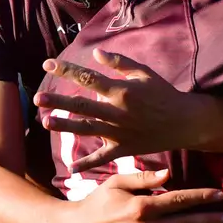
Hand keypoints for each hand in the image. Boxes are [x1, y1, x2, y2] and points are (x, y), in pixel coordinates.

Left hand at [37, 49, 214, 170]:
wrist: (184, 122)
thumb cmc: (163, 94)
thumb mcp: (144, 73)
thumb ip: (120, 63)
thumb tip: (96, 54)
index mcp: (121, 91)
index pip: (88, 78)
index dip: (67, 70)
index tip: (48, 64)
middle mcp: (117, 112)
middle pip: (82, 105)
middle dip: (59, 102)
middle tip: (38, 98)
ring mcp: (119, 132)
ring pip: (87, 129)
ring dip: (65, 126)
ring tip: (46, 122)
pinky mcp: (124, 148)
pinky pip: (103, 157)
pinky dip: (87, 163)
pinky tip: (71, 168)